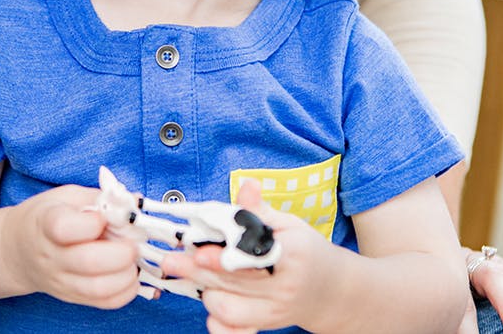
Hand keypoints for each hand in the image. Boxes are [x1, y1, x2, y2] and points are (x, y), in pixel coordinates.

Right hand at [8, 184, 138, 309]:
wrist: (19, 248)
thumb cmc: (47, 216)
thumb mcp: (67, 196)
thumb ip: (100, 198)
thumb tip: (134, 203)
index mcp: (47, 222)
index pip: (64, 228)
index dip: (92, 223)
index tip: (104, 217)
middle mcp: (51, 255)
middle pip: (88, 262)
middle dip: (121, 253)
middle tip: (134, 243)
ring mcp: (60, 280)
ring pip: (97, 288)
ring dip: (126, 275)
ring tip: (134, 261)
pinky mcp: (71, 296)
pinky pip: (102, 302)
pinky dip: (124, 292)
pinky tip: (130, 277)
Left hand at [160, 179, 335, 333]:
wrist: (331, 290)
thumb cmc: (305, 251)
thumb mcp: (289, 225)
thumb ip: (260, 210)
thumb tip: (246, 184)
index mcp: (292, 255)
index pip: (253, 258)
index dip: (223, 257)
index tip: (198, 252)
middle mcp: (284, 288)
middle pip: (233, 282)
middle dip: (197, 272)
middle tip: (171, 260)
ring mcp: (275, 311)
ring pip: (229, 307)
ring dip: (206, 290)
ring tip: (192, 273)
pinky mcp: (265, 325)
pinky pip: (235, 331)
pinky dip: (218, 323)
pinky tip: (208, 305)